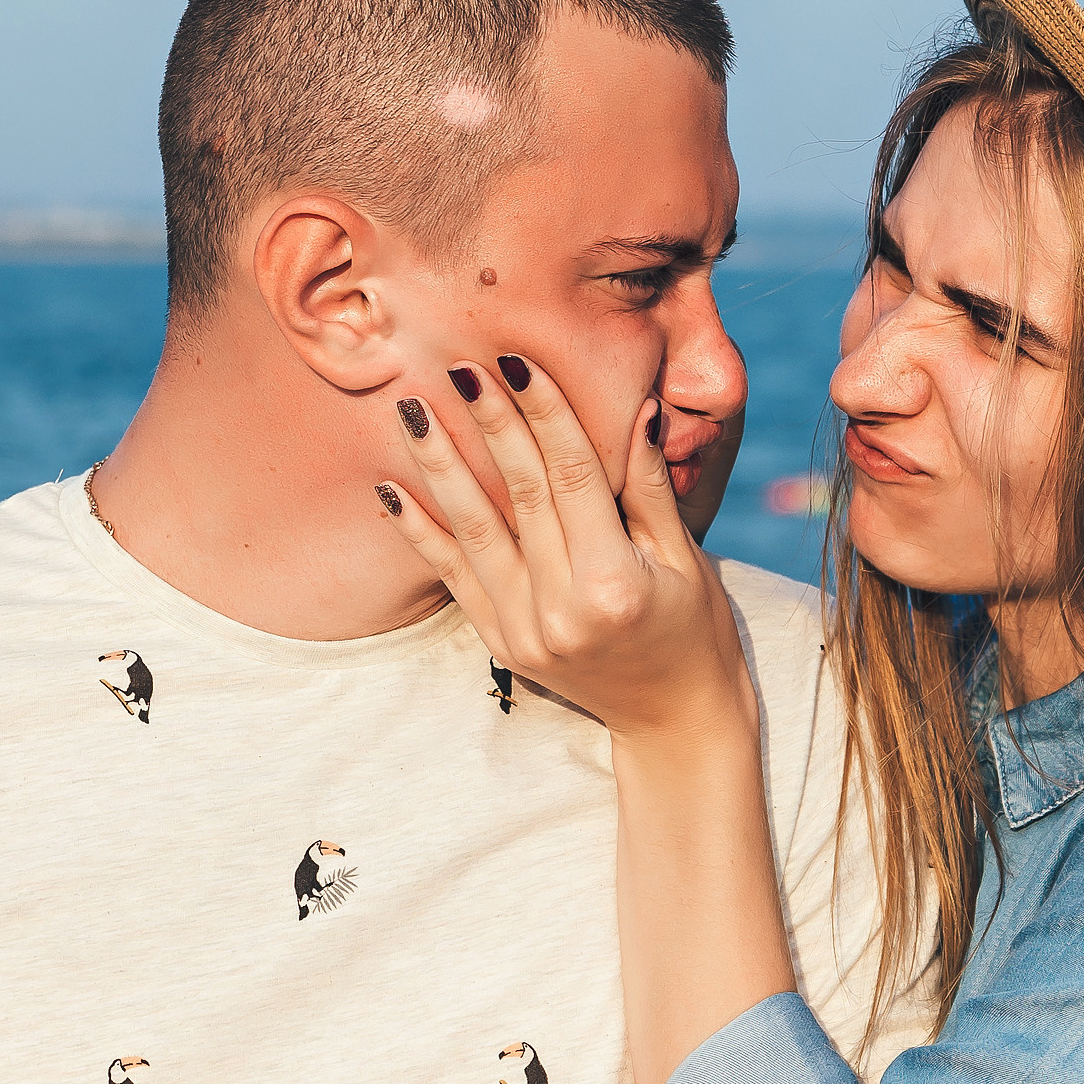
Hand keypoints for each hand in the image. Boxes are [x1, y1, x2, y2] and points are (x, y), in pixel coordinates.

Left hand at [383, 361, 747, 749]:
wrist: (673, 721)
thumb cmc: (694, 631)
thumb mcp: (685, 559)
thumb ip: (652, 488)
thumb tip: (639, 408)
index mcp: (615, 582)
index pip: (573, 476)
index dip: (544, 414)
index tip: (516, 361)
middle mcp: (562, 608)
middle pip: (520, 494)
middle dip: (489, 423)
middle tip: (458, 364)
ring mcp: (525, 631)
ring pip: (474, 529)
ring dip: (438, 465)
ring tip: (411, 411)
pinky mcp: (501, 644)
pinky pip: (452, 577)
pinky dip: (420, 533)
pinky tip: (389, 490)